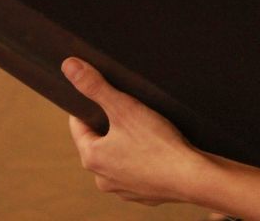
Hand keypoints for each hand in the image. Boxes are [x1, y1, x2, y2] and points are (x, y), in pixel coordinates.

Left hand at [62, 58, 200, 205]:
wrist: (191, 178)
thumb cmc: (157, 144)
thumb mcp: (124, 107)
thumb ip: (95, 86)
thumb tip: (69, 67)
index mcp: (92, 158)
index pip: (79, 125)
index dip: (89, 105)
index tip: (103, 94)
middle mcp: (103, 178)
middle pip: (99, 141)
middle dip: (111, 124)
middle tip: (129, 108)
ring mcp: (124, 189)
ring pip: (118, 157)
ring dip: (127, 142)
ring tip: (146, 126)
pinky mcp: (144, 193)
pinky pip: (138, 170)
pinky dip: (145, 158)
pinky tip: (159, 146)